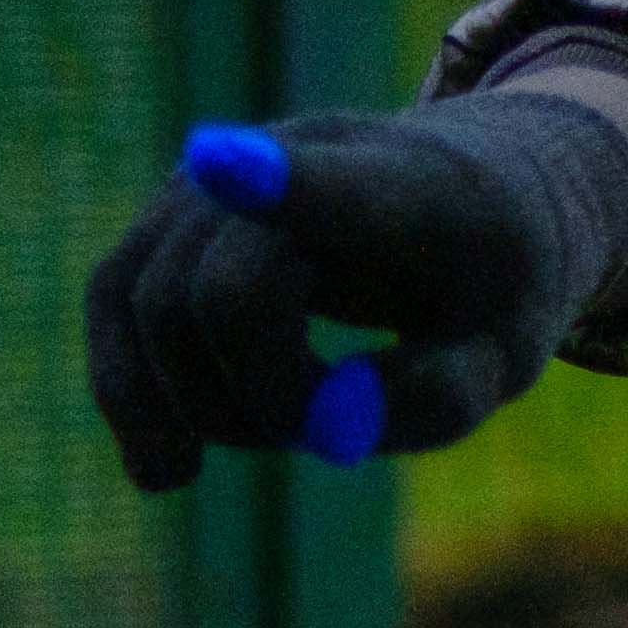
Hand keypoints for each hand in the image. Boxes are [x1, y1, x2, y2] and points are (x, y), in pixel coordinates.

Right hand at [83, 104, 603, 489]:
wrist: (471, 197)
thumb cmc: (493, 281)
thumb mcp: (514, 352)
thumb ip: (440, 397)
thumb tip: (328, 426)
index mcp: (407, 187)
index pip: (331, 183)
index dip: (276, 179)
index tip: (225, 161)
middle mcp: (290, 155)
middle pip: (216, 293)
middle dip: (262, 398)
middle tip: (332, 428)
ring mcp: (213, 179)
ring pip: (143, 303)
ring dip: (198, 407)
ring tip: (285, 434)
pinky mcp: (168, 217)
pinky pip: (113, 302)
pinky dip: (132, 393)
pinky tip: (171, 472)